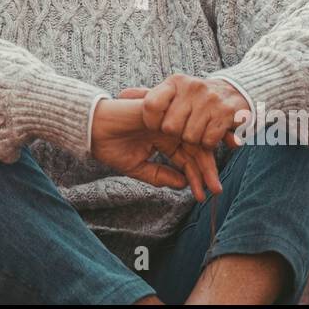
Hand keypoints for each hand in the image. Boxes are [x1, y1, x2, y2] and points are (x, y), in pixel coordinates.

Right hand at [89, 96, 220, 200]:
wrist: (93, 130)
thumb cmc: (110, 147)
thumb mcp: (137, 167)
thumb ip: (159, 175)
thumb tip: (183, 184)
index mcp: (164, 140)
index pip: (186, 158)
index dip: (196, 176)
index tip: (203, 195)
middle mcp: (170, 129)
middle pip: (195, 149)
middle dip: (206, 171)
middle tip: (215, 191)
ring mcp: (169, 120)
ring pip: (194, 139)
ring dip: (204, 162)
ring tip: (210, 183)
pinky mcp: (166, 113)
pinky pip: (187, 125)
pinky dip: (199, 139)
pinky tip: (206, 155)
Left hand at [133, 74, 250, 152]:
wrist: (233, 92)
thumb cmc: (193, 97)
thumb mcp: (171, 92)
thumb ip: (147, 96)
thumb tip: (121, 95)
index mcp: (174, 82)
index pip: (151, 105)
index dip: (151, 122)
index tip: (156, 127)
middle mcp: (192, 87)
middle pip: (171, 128)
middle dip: (176, 135)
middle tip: (182, 129)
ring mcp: (210, 99)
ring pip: (190, 137)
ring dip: (193, 141)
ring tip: (197, 130)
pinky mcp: (227, 113)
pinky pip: (208, 141)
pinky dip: (208, 144)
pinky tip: (210, 133)